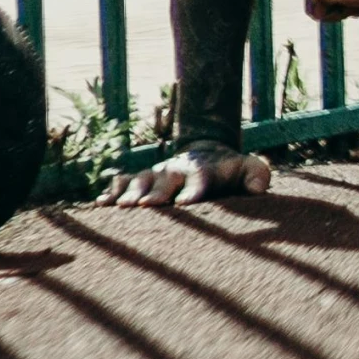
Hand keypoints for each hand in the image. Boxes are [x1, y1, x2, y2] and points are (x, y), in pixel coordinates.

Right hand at [97, 141, 270, 208]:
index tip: (185, 204)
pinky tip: (100, 204)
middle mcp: (177, 170)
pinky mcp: (143, 179)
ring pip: (142, 180)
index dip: (194, 190)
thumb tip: (259, 187)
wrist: (205, 151)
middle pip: (166, 179)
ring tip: (121, 207)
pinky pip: (124, 182)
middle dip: (156, 192)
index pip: (201, 178)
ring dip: (131, 192)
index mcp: (203, 170)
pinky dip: (112, 191)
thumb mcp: (248, 168)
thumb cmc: (228, 171)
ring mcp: (158, 173)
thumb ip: (257, 175)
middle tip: (146, 206)